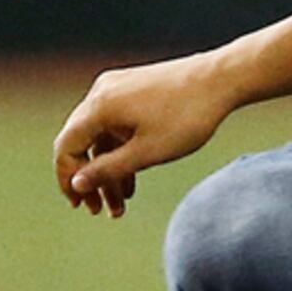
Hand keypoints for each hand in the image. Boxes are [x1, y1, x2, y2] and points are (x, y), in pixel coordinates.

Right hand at [52, 55, 235, 216]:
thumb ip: (108, 170)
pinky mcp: (135, 89)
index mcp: (99, 106)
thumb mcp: (147, 152)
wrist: (225, 79)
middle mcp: (102, 93)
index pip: (66, 148)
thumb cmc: (188, 116)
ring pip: (102, 137)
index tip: (80, 206)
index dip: (67, 180)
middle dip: (90, 179)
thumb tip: (76, 184)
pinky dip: (122, 152)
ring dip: (108, 170)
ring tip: (120, 206)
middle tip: (98, 211)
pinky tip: (132, 182)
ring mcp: (119, 89)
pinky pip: (118, 126)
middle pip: (81, 143)